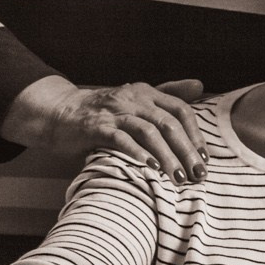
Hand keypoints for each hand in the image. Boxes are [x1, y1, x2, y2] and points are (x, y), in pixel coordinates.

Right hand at [5, 74, 208, 183]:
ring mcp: (114, 112)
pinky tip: (150, 168)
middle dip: (186, 151)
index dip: (195, 134)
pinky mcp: (96, 127)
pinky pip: (121, 139)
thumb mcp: (137, 99)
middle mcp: (132, 98)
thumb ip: (168, 93)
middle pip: (168, 123)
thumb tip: (200, 86)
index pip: (180, 110)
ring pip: (148, 132)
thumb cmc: (104, 112)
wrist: (60, 113)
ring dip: (167, 156)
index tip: (204, 157)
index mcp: (146, 92)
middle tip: (198, 175)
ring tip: (178, 178)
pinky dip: (137, 153)